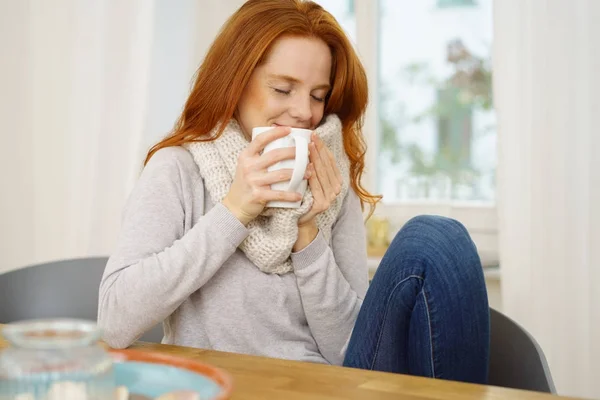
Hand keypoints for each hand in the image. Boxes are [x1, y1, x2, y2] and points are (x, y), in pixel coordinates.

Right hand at [223, 126, 310, 224]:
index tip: (289, 129)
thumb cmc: (245, 183)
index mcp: (246, 156)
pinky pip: (278, 194)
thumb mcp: (247, 166)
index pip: (261, 139)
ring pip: (281, 174)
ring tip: (309, 173)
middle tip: (306, 153)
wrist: (234, 206)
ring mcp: (253, 181)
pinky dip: (291, 195)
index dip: (276, 133)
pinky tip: (299, 195)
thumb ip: (259, 156)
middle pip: (275, 155)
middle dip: (293, 152)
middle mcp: (249, 166)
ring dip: (297, 174)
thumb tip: (280, 142)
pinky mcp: (258, 195)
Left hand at [293, 133, 342, 250]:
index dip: (323, 147)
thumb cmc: (303, 196)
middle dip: (319, 149)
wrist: (300, 220)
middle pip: (327, 165)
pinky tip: (309, 166)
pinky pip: (317, 186)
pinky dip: (313, 175)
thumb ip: (313, 166)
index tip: (315, 135)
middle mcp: (336, 188)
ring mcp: (331, 197)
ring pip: (323, 173)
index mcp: (335, 180)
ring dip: (316, 159)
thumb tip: (308, 143)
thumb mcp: (310, 179)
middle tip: (311, 137)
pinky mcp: (322, 204)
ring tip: (309, 147)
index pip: (329, 160)